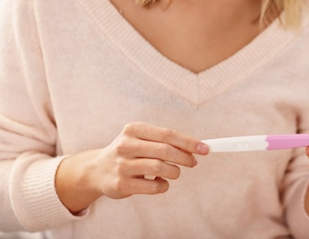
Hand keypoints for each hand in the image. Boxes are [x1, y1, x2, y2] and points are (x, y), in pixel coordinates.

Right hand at [56, 122, 208, 211]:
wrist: (96, 170)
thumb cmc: (128, 152)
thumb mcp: (142, 139)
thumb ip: (166, 141)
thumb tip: (197, 147)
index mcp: (134, 129)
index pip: (168, 134)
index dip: (189, 142)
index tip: (205, 149)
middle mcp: (126, 145)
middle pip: (165, 151)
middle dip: (185, 158)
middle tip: (193, 162)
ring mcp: (122, 165)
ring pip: (160, 168)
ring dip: (174, 172)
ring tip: (174, 172)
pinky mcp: (121, 184)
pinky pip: (153, 186)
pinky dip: (163, 186)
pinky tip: (160, 183)